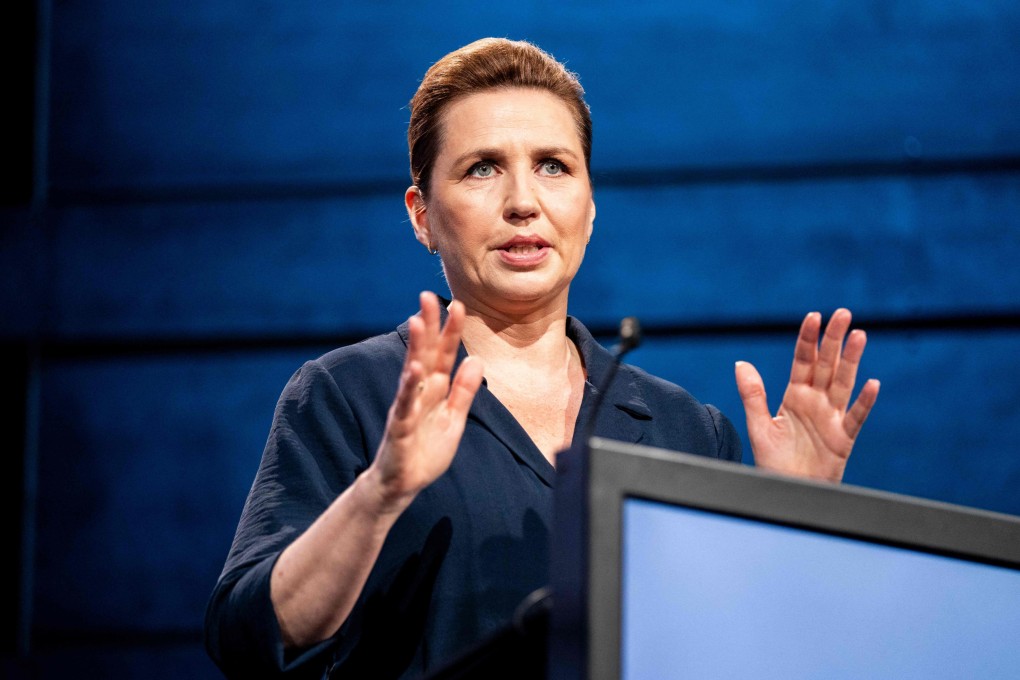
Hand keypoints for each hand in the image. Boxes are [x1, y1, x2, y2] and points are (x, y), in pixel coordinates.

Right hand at [367, 292, 483, 510]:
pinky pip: (405, 404)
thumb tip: (476, 360)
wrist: (402, 484)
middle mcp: (419, 391)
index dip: (450, 331)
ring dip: (415, 346)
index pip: (443, 354)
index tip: (458, 304)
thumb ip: (464, 391)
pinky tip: (413, 369)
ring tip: (418, 320)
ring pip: (412, 371)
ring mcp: (407, 407)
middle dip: (428, 325)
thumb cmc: (426, 450)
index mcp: (434, 389)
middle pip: (425, 353)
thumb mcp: (453, 419)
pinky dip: (409, 386)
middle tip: (428, 295)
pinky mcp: (400, 426)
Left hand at [735, 309, 879, 481]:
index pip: (803, 361)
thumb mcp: (759, 426)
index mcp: (795, 396)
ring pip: (843, 384)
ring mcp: (831, 419)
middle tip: (844, 314)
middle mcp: (816, 403)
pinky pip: (855, 417)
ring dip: (852, 361)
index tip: (814, 316)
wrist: (788, 490)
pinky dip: (864, 402)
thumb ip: (753, 395)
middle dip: (834, 340)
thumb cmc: (774, 461)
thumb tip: (740, 363)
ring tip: (860, 335)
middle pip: (827, 365)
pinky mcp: (843, 439)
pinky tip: (872, 384)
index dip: (808, 340)